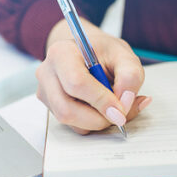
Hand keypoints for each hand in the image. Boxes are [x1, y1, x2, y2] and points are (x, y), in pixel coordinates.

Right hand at [36, 19, 150, 133]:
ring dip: (97, 121)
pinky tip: (102, 109)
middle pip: (67, 110)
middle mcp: (47, 74)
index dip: (101, 101)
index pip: (76, 84)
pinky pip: (73, 125)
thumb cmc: (102, 51)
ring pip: (70, 121)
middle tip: (120, 112)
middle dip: (99, 118)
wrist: (86, 52)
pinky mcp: (51, 107)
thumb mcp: (123, 54)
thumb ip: (130, 75)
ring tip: (113, 106)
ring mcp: (46, 92)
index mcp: (62, 53)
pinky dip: (92, 123)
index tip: (120, 109)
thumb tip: (126, 101)